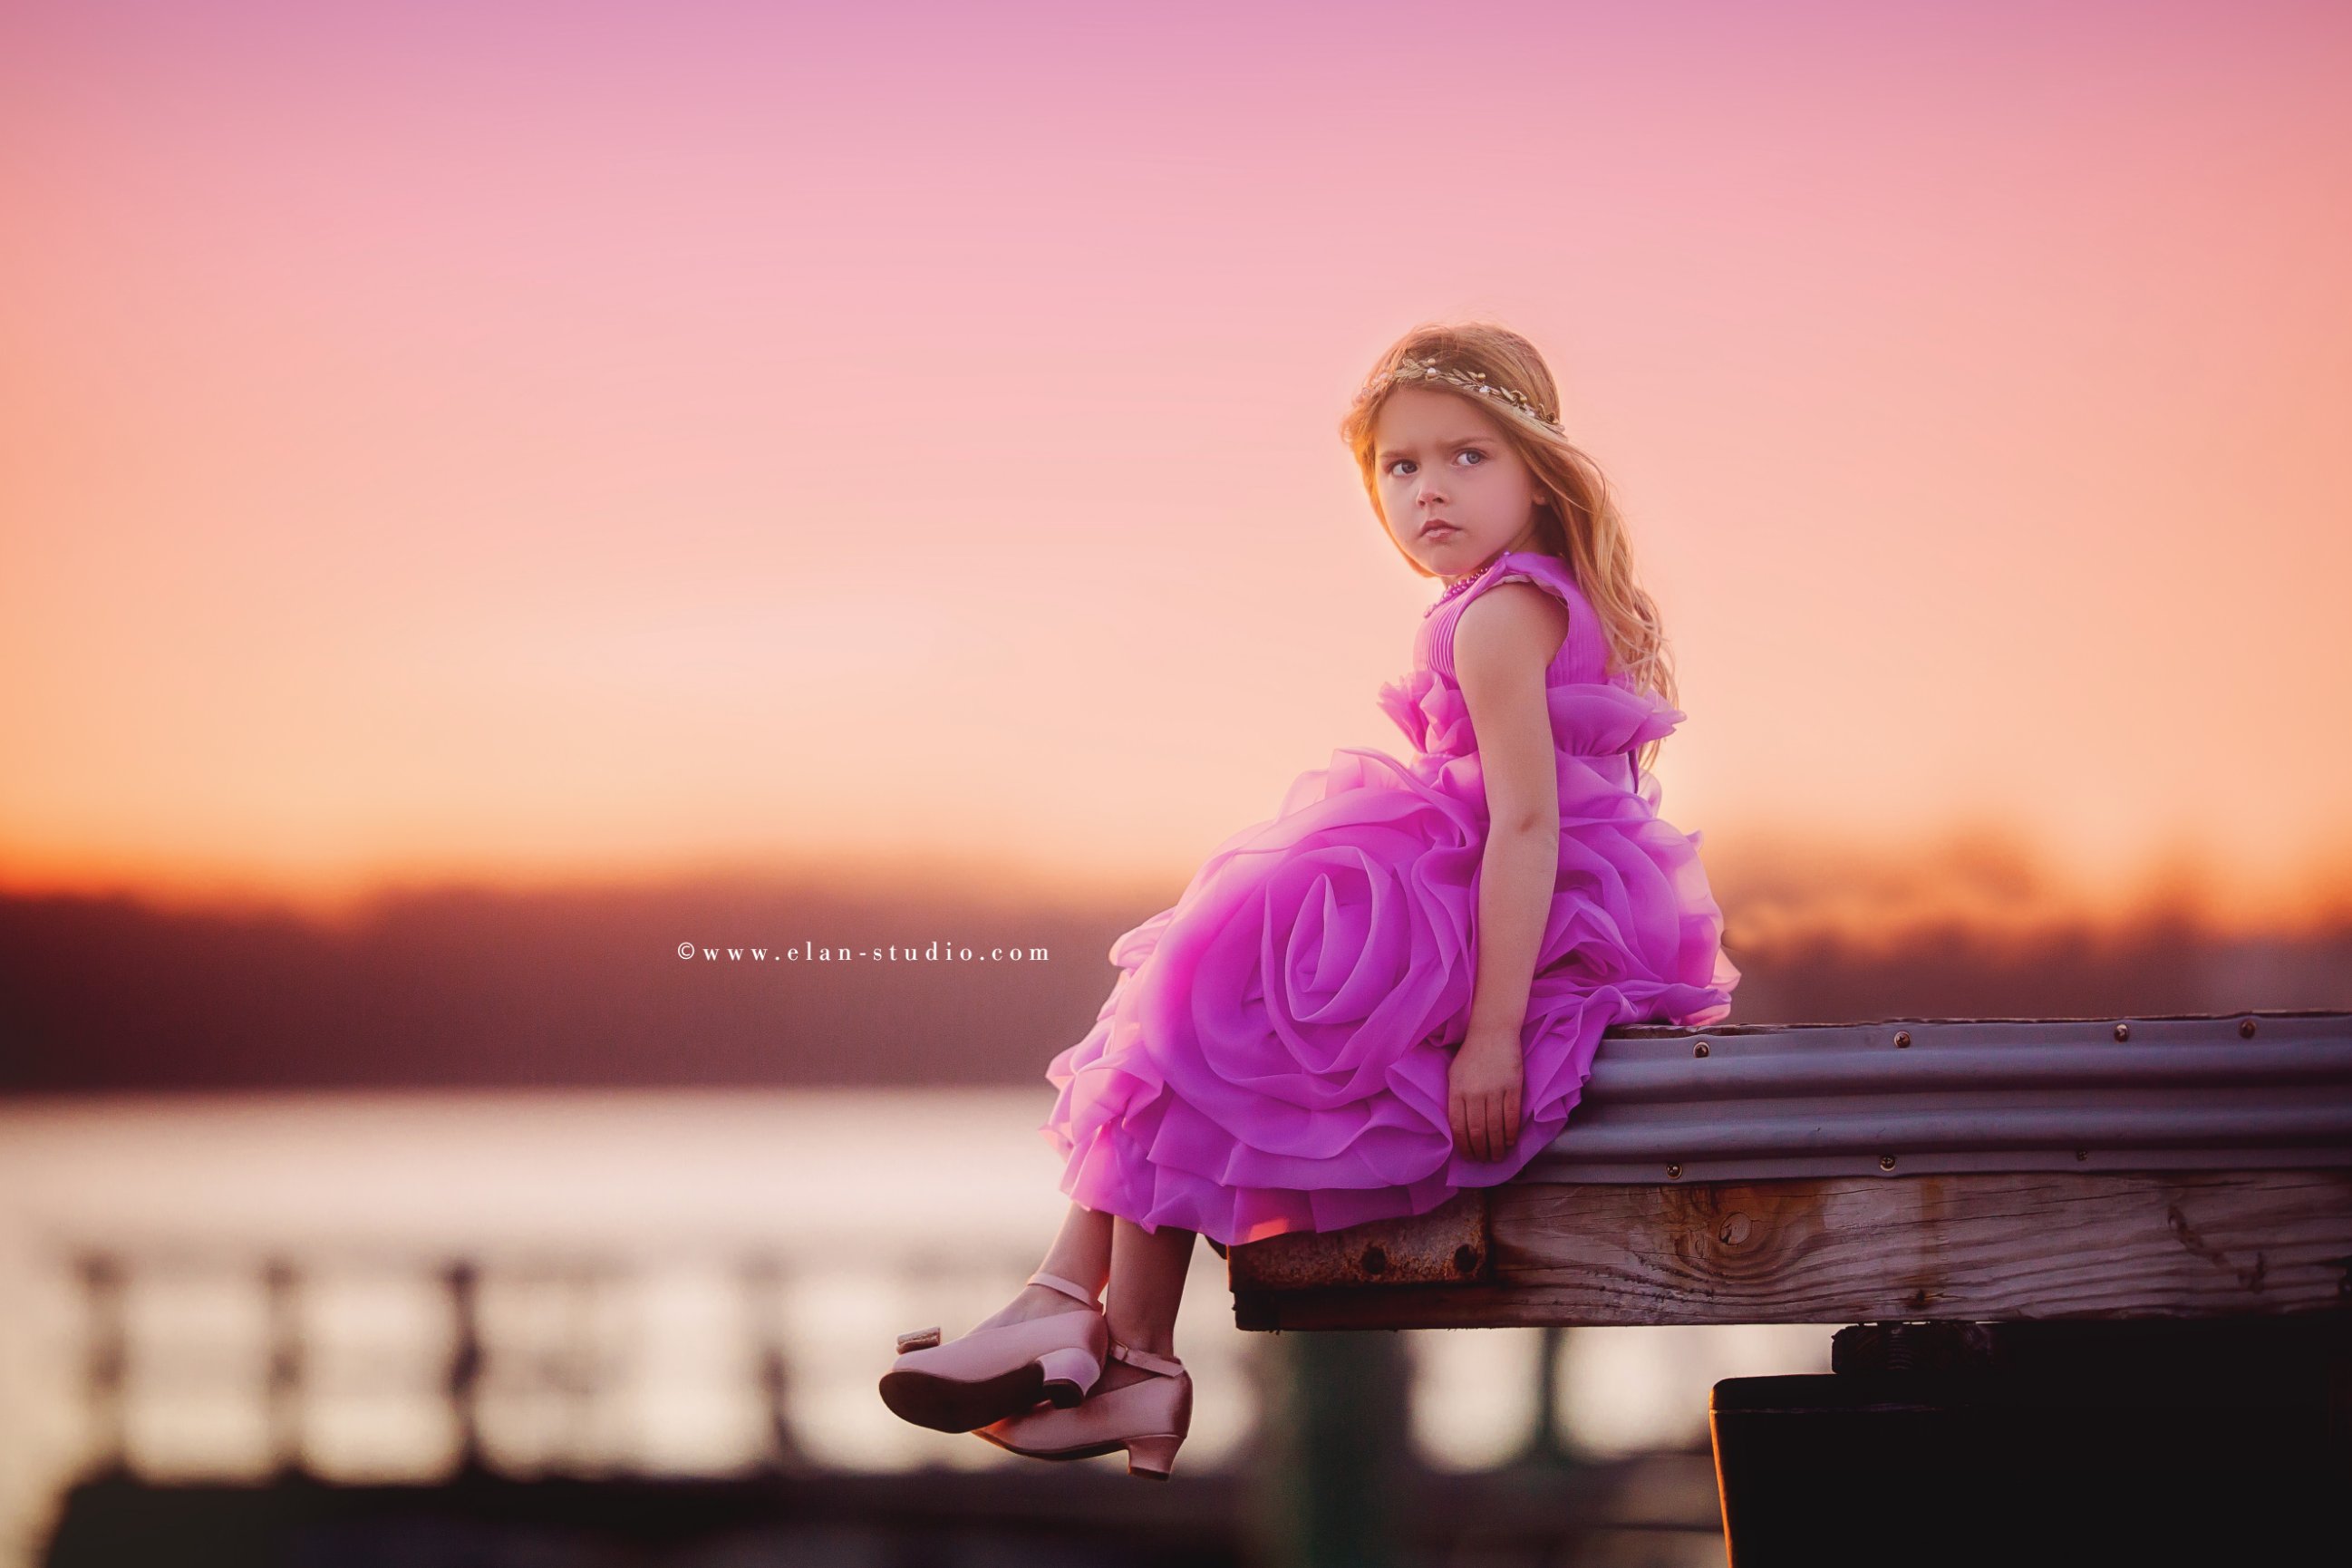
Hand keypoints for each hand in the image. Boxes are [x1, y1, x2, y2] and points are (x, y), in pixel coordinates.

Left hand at [1447, 1030, 1523, 1161]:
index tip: (1468, 1157)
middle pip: (1477, 1131)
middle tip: (1484, 1160)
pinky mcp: (1512, 1087)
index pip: (1458, 1127)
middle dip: (1480, 1151)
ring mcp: (1494, 1090)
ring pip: (1495, 1127)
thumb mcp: (1453, 1075)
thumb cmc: (1470, 1055)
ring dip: (1496, 1147)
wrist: (1492, 1032)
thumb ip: (1455, 1099)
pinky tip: (1510, 1142)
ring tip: (1497, 1157)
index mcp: (1457, 1091)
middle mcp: (1474, 1093)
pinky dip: (1510, 1133)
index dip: (1464, 1146)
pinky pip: (1511, 1117)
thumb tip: (1458, 1127)